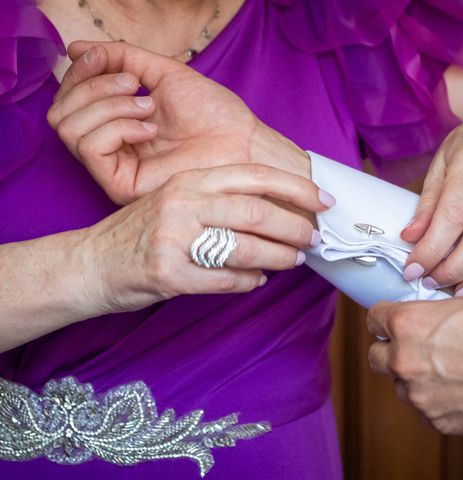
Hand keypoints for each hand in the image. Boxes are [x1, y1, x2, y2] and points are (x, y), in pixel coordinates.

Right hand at [47, 41, 309, 204]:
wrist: (243, 143)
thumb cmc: (213, 113)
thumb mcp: (163, 74)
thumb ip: (121, 58)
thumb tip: (75, 49)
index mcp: (117, 122)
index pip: (70, 98)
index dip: (80, 71)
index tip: (105, 57)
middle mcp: (111, 146)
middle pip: (60, 113)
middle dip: (91, 86)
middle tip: (134, 84)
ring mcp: (114, 167)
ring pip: (68, 128)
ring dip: (107, 104)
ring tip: (148, 106)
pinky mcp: (121, 185)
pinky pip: (90, 146)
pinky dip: (116, 126)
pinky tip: (149, 127)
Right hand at [79, 164, 327, 313]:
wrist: (91, 262)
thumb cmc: (141, 232)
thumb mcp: (176, 200)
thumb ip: (218, 199)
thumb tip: (276, 209)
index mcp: (188, 180)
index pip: (253, 176)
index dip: (295, 186)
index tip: (323, 199)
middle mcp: (182, 203)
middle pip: (255, 212)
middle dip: (294, 226)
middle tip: (313, 238)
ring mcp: (173, 239)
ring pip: (245, 247)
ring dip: (279, 257)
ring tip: (294, 260)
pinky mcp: (168, 274)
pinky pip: (225, 280)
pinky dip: (249, 282)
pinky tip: (257, 281)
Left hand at [367, 285, 462, 437]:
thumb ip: (451, 301)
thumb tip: (448, 301)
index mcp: (410, 323)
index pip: (374, 319)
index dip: (384, 318)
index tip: (391, 321)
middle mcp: (407, 360)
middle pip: (377, 356)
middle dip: (391, 350)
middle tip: (415, 346)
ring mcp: (422, 395)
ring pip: (401, 387)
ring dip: (415, 378)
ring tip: (446, 370)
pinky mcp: (440, 422)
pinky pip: (426, 411)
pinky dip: (436, 402)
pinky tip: (460, 390)